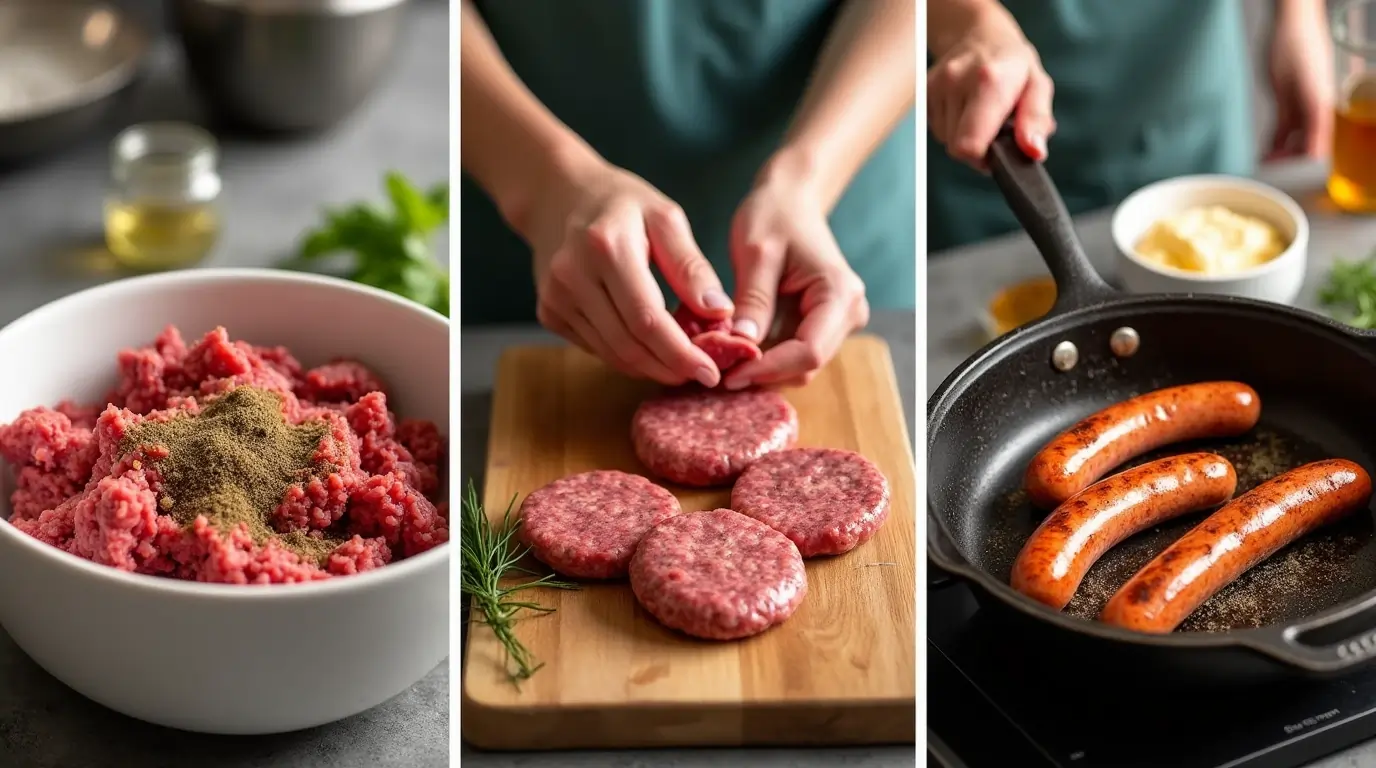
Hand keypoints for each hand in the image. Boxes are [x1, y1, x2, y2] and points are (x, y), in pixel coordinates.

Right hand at [523, 158, 730, 386]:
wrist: (559, 195)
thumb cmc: (622, 204)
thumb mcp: (665, 218)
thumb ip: (691, 266)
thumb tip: (720, 312)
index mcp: (606, 247)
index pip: (646, 318)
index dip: (680, 352)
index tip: (710, 372)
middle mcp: (573, 275)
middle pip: (627, 344)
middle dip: (669, 367)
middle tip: (702, 373)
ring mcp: (555, 297)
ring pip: (610, 353)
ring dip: (650, 366)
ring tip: (680, 362)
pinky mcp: (548, 312)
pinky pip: (595, 347)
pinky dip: (626, 355)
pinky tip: (648, 346)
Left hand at [722, 164, 869, 389]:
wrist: (790, 199)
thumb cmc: (774, 215)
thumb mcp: (756, 253)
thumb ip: (753, 300)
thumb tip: (743, 345)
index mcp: (839, 295)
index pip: (809, 352)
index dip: (768, 369)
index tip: (727, 374)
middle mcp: (848, 314)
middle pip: (805, 365)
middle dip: (762, 372)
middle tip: (716, 370)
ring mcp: (837, 323)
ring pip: (798, 366)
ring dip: (761, 368)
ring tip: (721, 360)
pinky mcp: (819, 325)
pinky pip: (791, 354)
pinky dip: (763, 357)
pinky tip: (734, 350)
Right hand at [928, 3, 1054, 168]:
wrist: (980, 35)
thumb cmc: (1014, 65)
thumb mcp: (1038, 87)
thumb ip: (1036, 121)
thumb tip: (1034, 151)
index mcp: (990, 81)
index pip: (969, 145)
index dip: (983, 158)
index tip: (998, 150)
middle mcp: (957, 80)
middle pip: (957, 148)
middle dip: (977, 148)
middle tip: (993, 129)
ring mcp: (936, 85)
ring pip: (945, 140)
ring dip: (964, 136)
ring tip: (979, 113)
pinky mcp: (924, 91)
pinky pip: (936, 129)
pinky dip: (952, 126)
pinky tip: (964, 108)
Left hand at [1267, 2, 1333, 160]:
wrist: (1291, 22)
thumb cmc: (1297, 47)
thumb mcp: (1299, 86)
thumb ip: (1307, 118)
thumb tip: (1316, 151)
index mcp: (1321, 107)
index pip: (1318, 145)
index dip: (1305, 163)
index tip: (1290, 176)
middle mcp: (1314, 108)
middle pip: (1306, 144)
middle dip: (1290, 161)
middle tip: (1270, 171)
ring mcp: (1301, 104)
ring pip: (1294, 138)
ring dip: (1280, 153)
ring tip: (1264, 165)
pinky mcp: (1289, 101)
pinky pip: (1283, 127)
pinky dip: (1274, 142)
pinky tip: (1263, 152)